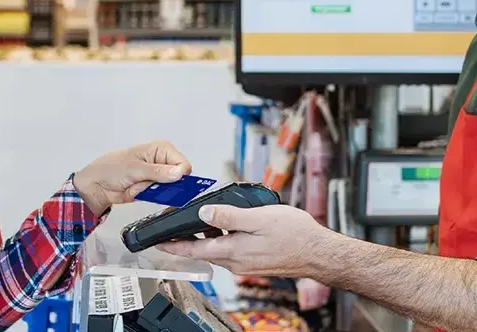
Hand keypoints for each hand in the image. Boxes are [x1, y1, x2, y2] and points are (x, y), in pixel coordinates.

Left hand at [73, 140, 191, 214]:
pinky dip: (150, 196)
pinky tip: (137, 191)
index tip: (170, 181)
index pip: (181, 162)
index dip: (179, 173)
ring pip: (170, 188)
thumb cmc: (110, 169)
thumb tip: (178, 173)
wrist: (97, 186)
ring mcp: (157, 176)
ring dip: (154, 191)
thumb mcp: (135, 168)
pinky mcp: (152, 189)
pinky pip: (161, 196)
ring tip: (139, 185)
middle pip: (178, 177)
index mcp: (159, 149)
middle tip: (150, 183)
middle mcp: (160, 161)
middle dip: (164, 184)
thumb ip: (158, 172)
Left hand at [157, 204, 329, 277]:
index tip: (158, 241)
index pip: (194, 249)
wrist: (318, 253)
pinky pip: (231, 250)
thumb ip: (230, 216)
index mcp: (233, 251)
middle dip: (187, 238)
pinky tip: (230, 225)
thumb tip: (203, 213)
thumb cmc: (295, 234)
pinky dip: (224, 238)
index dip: (173, 245)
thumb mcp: (259, 218)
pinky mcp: (254, 261)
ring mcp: (245, 263)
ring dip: (208, 236)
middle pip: (203, 249)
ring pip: (218, 249)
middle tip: (175, 225)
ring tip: (203, 218)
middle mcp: (236, 262)